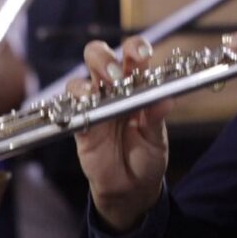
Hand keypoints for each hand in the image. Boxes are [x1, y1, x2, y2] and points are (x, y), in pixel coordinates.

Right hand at [71, 36, 171, 232]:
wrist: (132, 188)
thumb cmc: (147, 156)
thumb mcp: (156, 137)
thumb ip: (156, 118)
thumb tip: (166, 100)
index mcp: (137, 86)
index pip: (133, 57)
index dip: (135, 49)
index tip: (142, 54)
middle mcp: (113, 91)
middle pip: (99, 58)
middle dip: (104, 58)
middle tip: (116, 75)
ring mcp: (93, 107)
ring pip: (79, 82)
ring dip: (86, 83)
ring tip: (97, 93)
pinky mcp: (80, 127)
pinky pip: (69, 111)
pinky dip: (74, 106)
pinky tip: (83, 108)